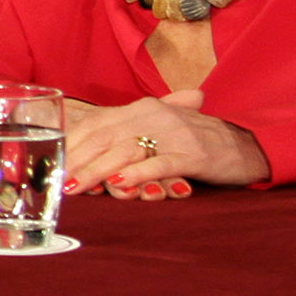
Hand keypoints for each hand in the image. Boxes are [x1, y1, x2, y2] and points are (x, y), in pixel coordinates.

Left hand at [65, 90, 268, 198]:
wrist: (243, 145)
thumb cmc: (192, 141)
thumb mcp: (155, 131)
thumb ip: (124, 135)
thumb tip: (81, 150)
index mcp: (141, 108)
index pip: (96, 123)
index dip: (71, 144)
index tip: (51, 164)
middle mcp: (154, 115)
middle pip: (104, 137)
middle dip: (77, 160)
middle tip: (56, 182)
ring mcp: (174, 134)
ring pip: (126, 151)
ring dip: (97, 170)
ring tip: (77, 187)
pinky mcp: (193, 154)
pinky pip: (160, 163)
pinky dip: (138, 174)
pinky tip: (119, 184)